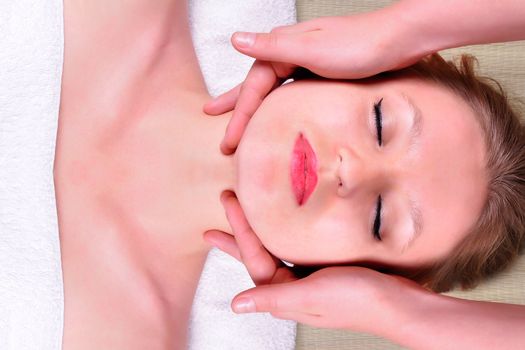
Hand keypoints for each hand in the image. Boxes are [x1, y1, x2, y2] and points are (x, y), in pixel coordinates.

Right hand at [204, 9, 427, 153]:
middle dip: (236, 109)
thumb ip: (272, 46)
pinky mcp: (322, 70)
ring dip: (253, 106)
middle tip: (218, 131)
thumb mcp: (312, 49)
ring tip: (236, 121)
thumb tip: (235, 39)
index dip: (238, 116)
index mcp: (283, 46)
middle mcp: (290, 51)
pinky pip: (291, 91)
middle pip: (256, 86)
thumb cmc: (361, 45)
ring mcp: (306, 60)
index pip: (253, 87)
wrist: (402, 38)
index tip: (229, 143)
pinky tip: (278, 112)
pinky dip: (279, 104)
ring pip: (272, 89)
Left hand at [204, 191, 430, 334]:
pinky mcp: (325, 270)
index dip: (239, 231)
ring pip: (275, 249)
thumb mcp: (311, 296)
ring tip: (241, 216)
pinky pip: (295, 247)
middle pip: (258, 255)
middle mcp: (292, 288)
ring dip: (258, 232)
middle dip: (238, 235)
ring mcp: (308, 280)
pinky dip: (284, 234)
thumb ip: (273, 298)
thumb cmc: (359, 300)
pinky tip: (284, 224)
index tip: (228, 200)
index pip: (254, 257)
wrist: (401, 304)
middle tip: (220, 212)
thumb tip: (234, 305)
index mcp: (284, 294)